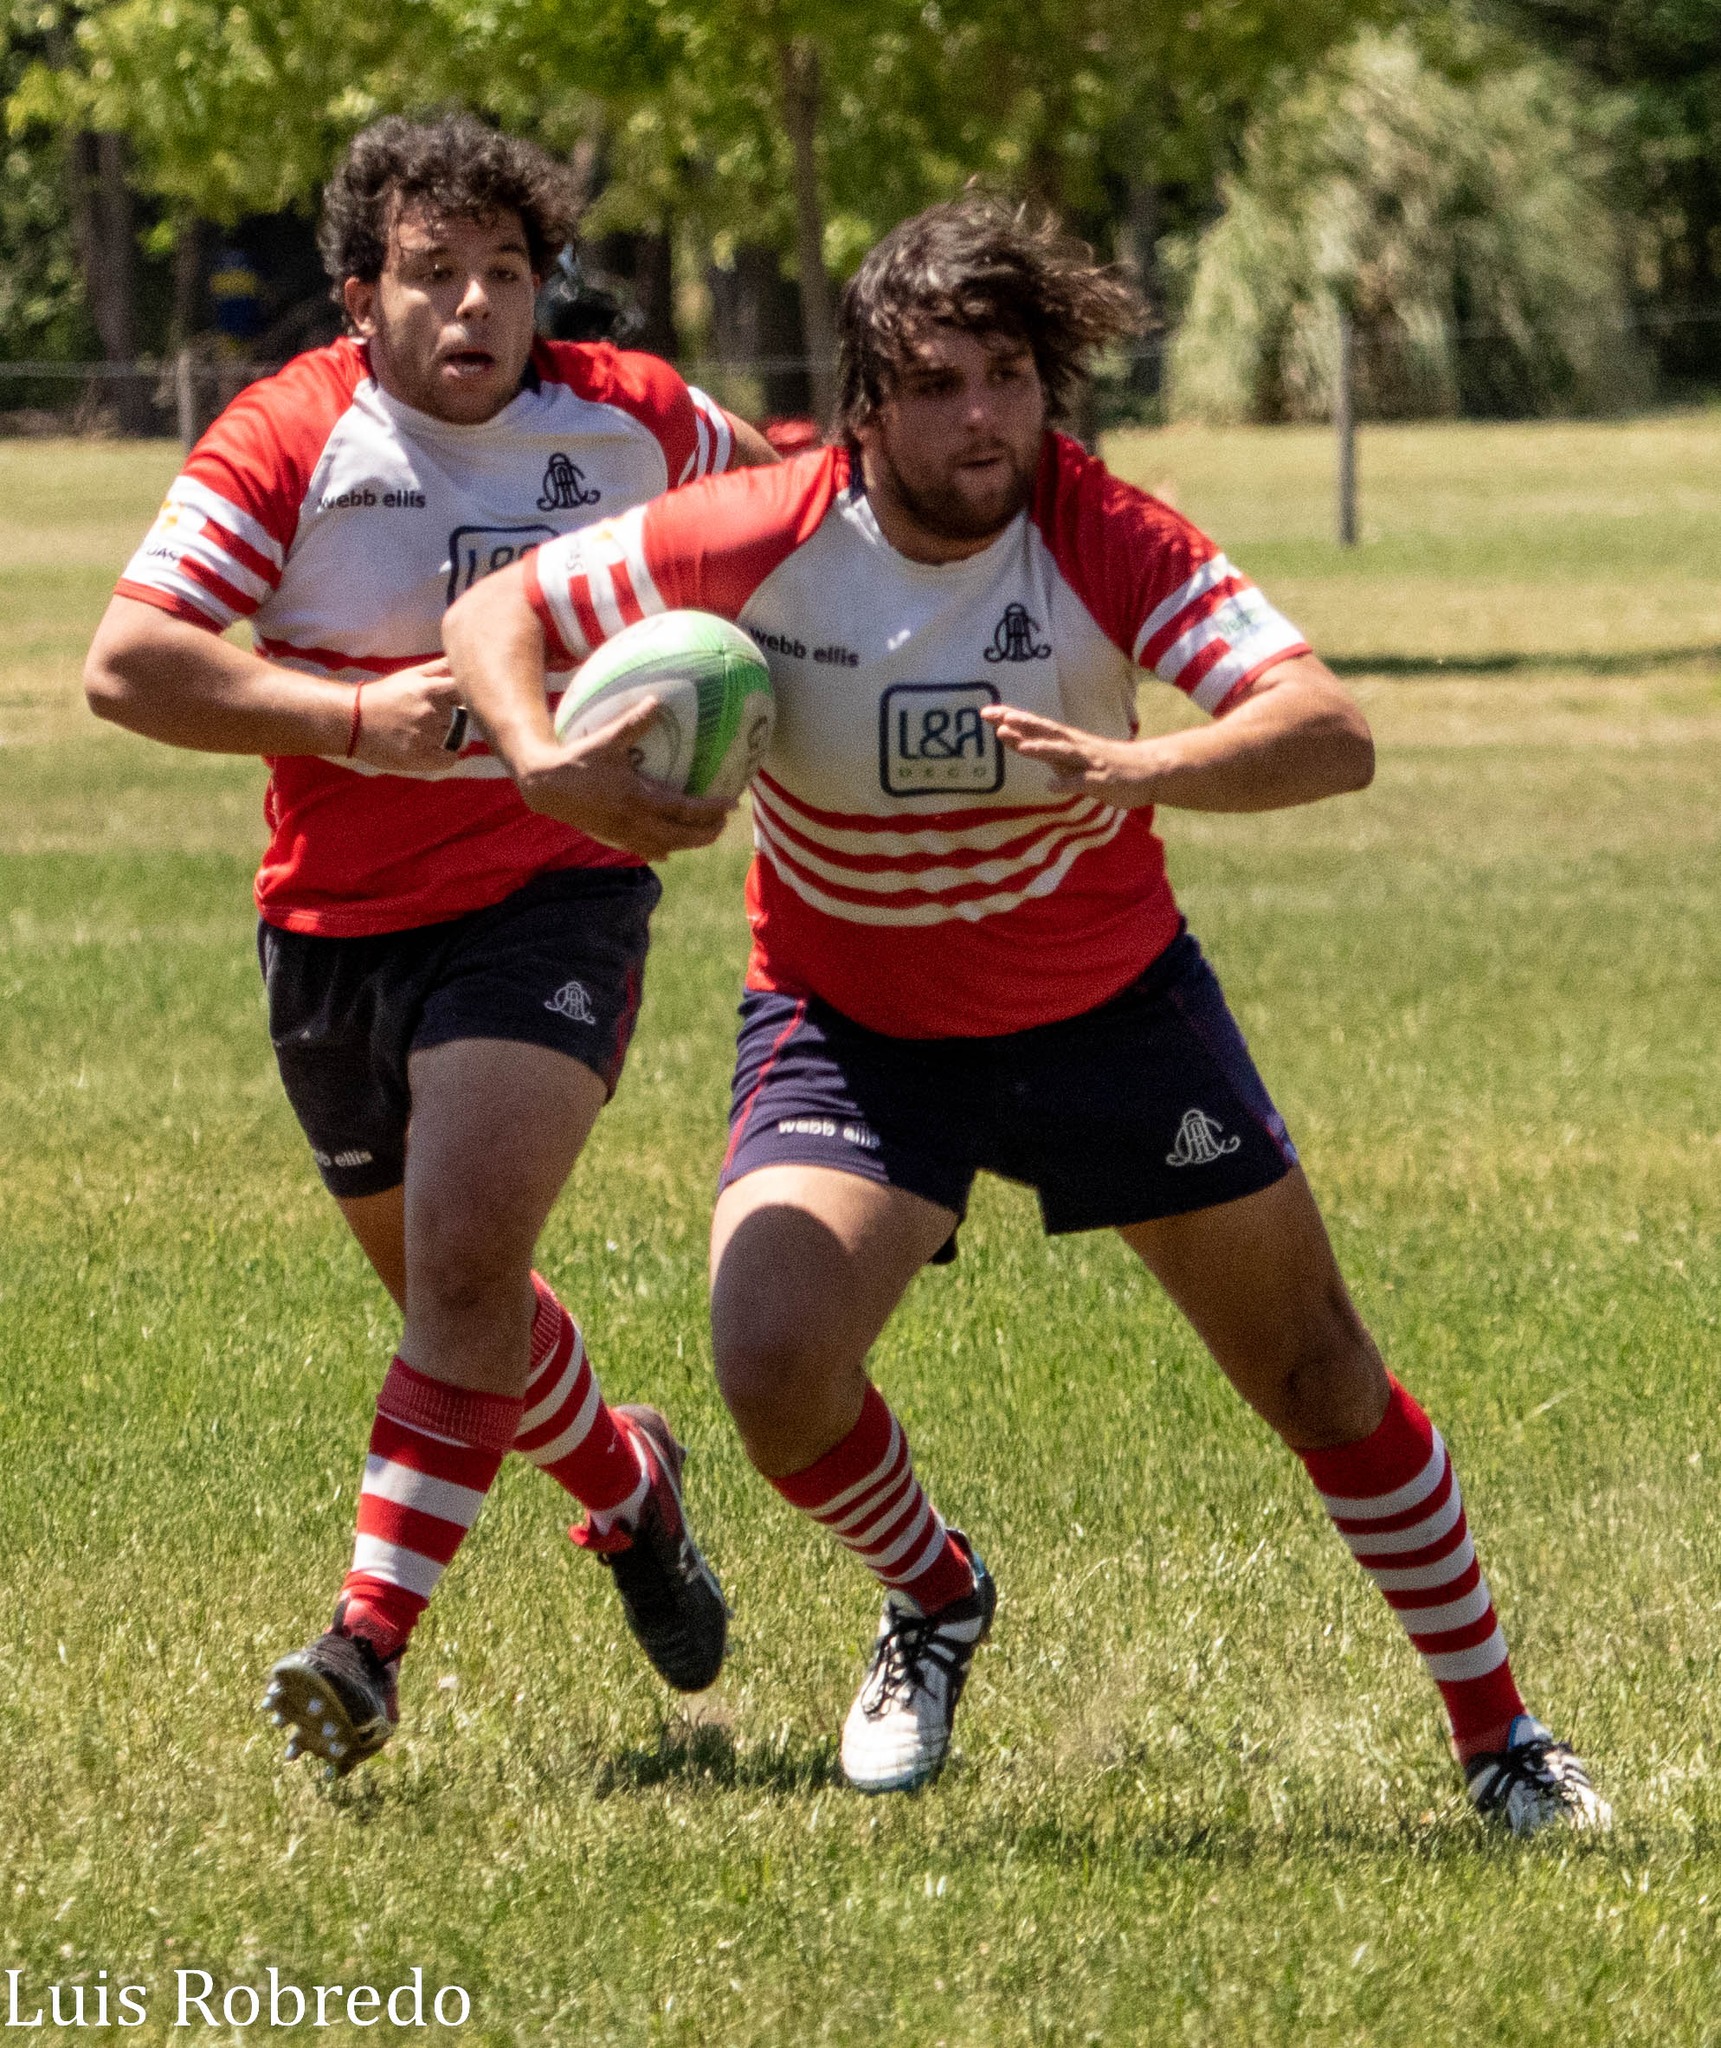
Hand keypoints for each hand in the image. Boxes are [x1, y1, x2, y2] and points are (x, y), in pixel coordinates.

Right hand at [349, 658, 465, 774]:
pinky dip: (448, 756)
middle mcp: (430, 712)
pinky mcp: (419, 756)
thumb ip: (439, 668)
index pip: (466, 693)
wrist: (353, 720)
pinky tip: (437, 750)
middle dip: (460, 719)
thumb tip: (461, 658)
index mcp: (430, 689)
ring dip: (455, 738)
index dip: (469, 698)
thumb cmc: (385, 694)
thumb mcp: (411, 675)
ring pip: (459, 739)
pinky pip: (449, 759)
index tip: (461, 702)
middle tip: (447, 721)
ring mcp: (426, 735)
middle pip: (465, 718)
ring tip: (439, 735)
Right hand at [516, 697, 733, 858]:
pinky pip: (643, 849)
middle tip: (723, 824)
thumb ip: (634, 722)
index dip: (710, 809)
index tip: (731, 804)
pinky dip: (661, 850)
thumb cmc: (578, 760)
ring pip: (665, 847)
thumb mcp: (607, 739)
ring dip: (687, 843)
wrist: (546, 787)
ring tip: (704, 835)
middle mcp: (635, 821)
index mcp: (639, 798)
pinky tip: (667, 849)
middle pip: (680, 835)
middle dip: (706, 833)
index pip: (684, 809)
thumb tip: (656, 700)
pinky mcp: (612, 838)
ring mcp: (624, 833)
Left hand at [983, 705, 1166, 806]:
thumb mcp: (1073, 759)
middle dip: (1020, 724)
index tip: (986, 711)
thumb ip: (1049, 755)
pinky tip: (1051, 785)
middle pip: (1045, 731)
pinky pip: (1083, 782)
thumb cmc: (1108, 765)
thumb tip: (1020, 747)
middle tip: (994, 717)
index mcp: (1067, 741)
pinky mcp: (1102, 780)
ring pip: (1062, 753)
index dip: (1011, 719)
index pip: (1035, 726)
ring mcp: (1089, 762)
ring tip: (1019, 743)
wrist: (1150, 771)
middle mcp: (1076, 746)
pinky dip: (1067, 783)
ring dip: (1041, 747)